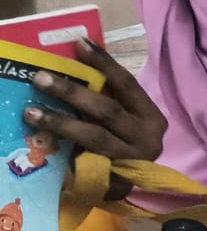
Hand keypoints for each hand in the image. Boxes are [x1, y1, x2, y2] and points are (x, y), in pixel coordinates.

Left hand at [26, 37, 165, 196]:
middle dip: (73, 93)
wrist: (128, 187)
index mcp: (151, 117)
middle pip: (108, 110)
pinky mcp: (115, 180)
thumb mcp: (125, 120)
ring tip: (32, 112)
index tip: (80, 43)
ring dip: (61, 122)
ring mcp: (132, 161)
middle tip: (40, 78)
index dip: (104, 63)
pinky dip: (63, 150)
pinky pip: (85, 162)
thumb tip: (75, 62)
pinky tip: (42, 141)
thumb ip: (109, 98)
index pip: (128, 84)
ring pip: (95, 136)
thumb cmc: (123, 145)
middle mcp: (148, 138)